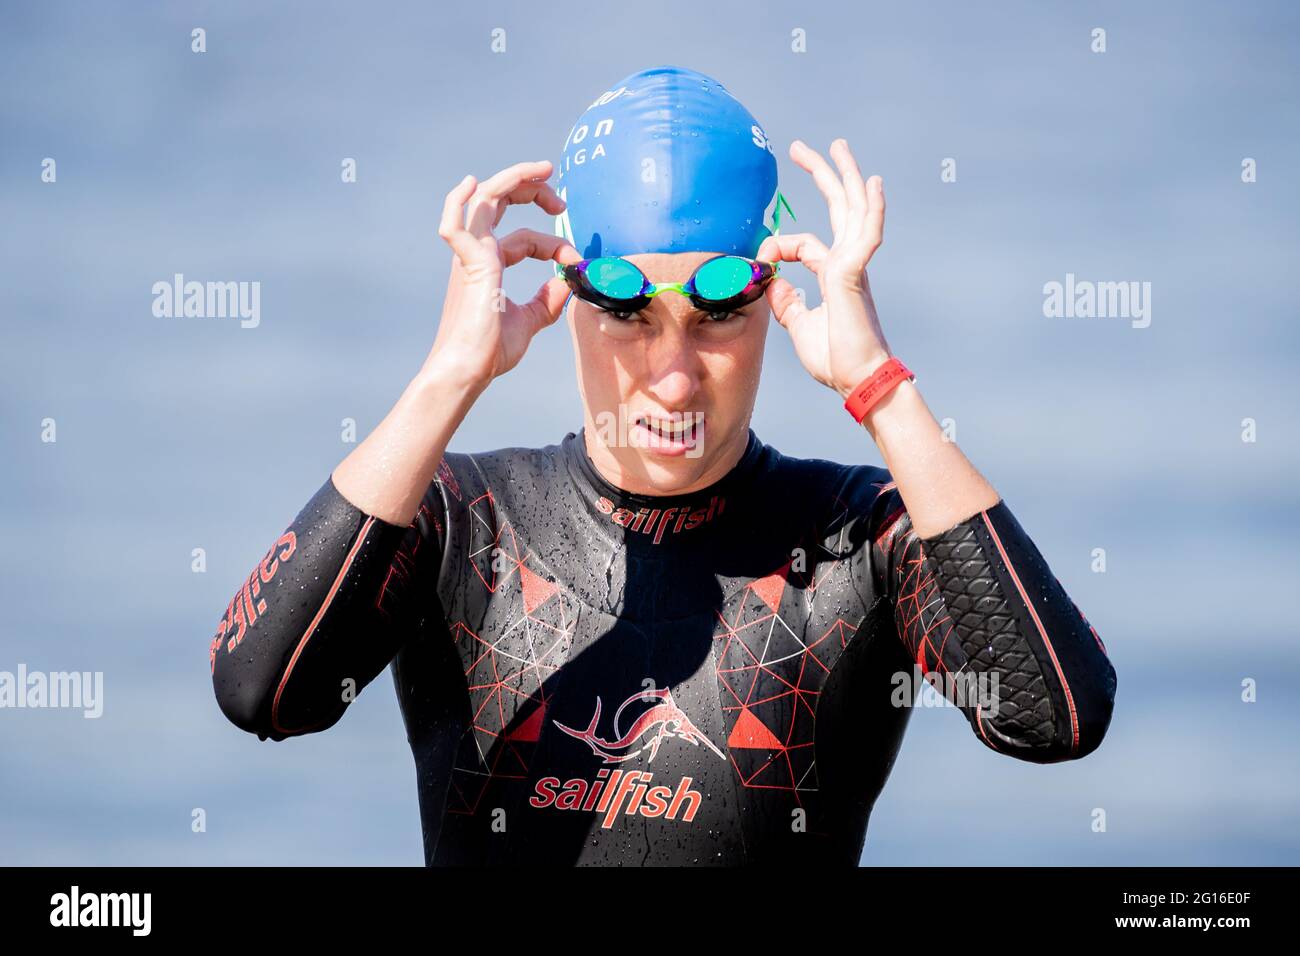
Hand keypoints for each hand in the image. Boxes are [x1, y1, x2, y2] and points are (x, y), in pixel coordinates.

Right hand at [424, 160, 582, 388]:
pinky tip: (470, 184)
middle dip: (532, 190)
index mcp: (488, 263)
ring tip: (545, 170)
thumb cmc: (490, 351)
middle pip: (500, 202)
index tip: (574, 260)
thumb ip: (547, 301)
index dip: (553, 244)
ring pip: (486, 200)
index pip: (525, 238)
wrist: (469, 371)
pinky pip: (454, 226)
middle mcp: (476, 253)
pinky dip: (457, 203)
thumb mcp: (530, 321)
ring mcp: (469, 256)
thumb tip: (566, 283)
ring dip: (515, 180)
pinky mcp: (467, 266)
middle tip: (561, 199)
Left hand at [756, 139, 892, 397]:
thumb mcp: (799, 325)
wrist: (858, 380)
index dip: (778, 248)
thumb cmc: (835, 358)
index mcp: (835, 274)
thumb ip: (787, 302)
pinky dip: (871, 208)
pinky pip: (866, 233)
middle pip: (838, 208)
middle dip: (823, 175)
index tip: (761, 262)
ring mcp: (855, 266)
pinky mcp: (855, 274)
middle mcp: (848, 263)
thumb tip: (773, 281)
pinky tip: (873, 183)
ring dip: (846, 177)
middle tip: (805, 148)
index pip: (804, 244)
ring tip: (838, 148)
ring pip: (853, 210)